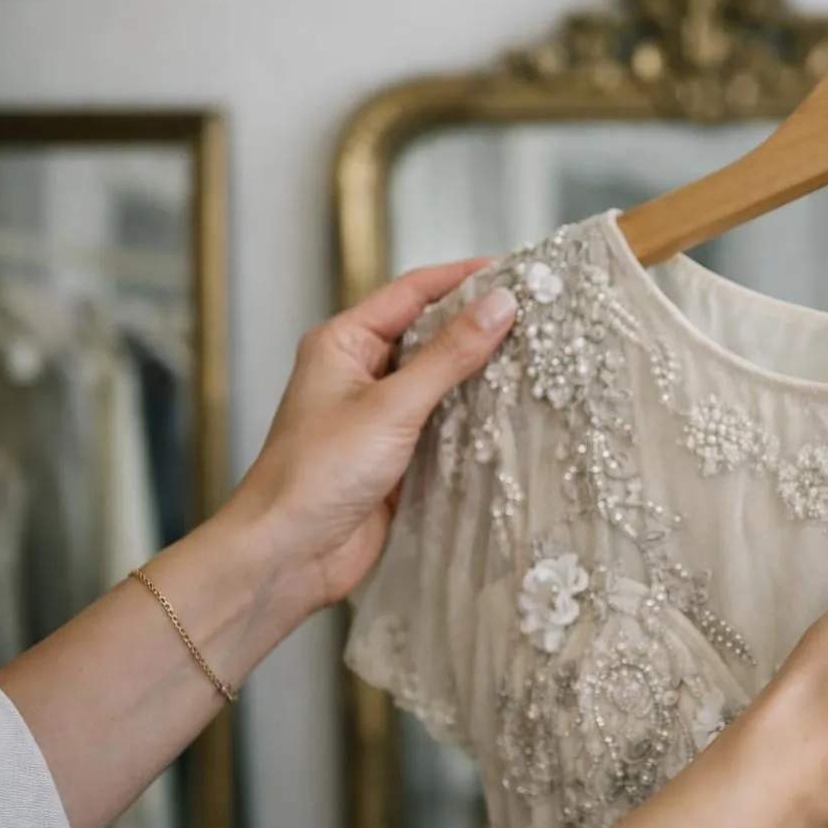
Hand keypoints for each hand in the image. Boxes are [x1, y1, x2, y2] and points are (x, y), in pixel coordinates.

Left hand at [227, 260, 515, 615]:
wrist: (289, 554)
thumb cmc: (318, 473)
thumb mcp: (392, 406)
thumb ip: (449, 356)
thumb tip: (500, 305)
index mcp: (344, 343)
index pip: (412, 293)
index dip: (464, 278)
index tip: (517, 272)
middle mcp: (361, 372)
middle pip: (430, 334)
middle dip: (480, 325)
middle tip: (538, 316)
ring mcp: (380, 416)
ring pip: (441, 381)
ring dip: (482, 374)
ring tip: (538, 359)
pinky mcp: (397, 456)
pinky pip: (445, 425)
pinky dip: (476, 418)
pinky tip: (514, 414)